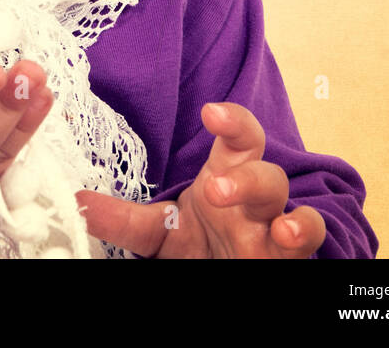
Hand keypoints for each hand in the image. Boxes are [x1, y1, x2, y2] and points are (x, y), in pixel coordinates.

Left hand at [76, 102, 327, 256]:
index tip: (210, 112)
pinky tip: (291, 235)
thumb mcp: (157, 233)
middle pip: (265, 170)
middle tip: (215, 189)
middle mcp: (254, 200)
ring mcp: (273, 228)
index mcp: (225, 177)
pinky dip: (307, 232)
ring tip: (275, 227)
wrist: (224, 277)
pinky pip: (312, 240)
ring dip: (282, 210)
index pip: (236, 137)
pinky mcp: (286, 258)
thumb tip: (76, 202)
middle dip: (246, 177)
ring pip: (287, 203)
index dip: (231, 120)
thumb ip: (122, 219)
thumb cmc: (199, 246)